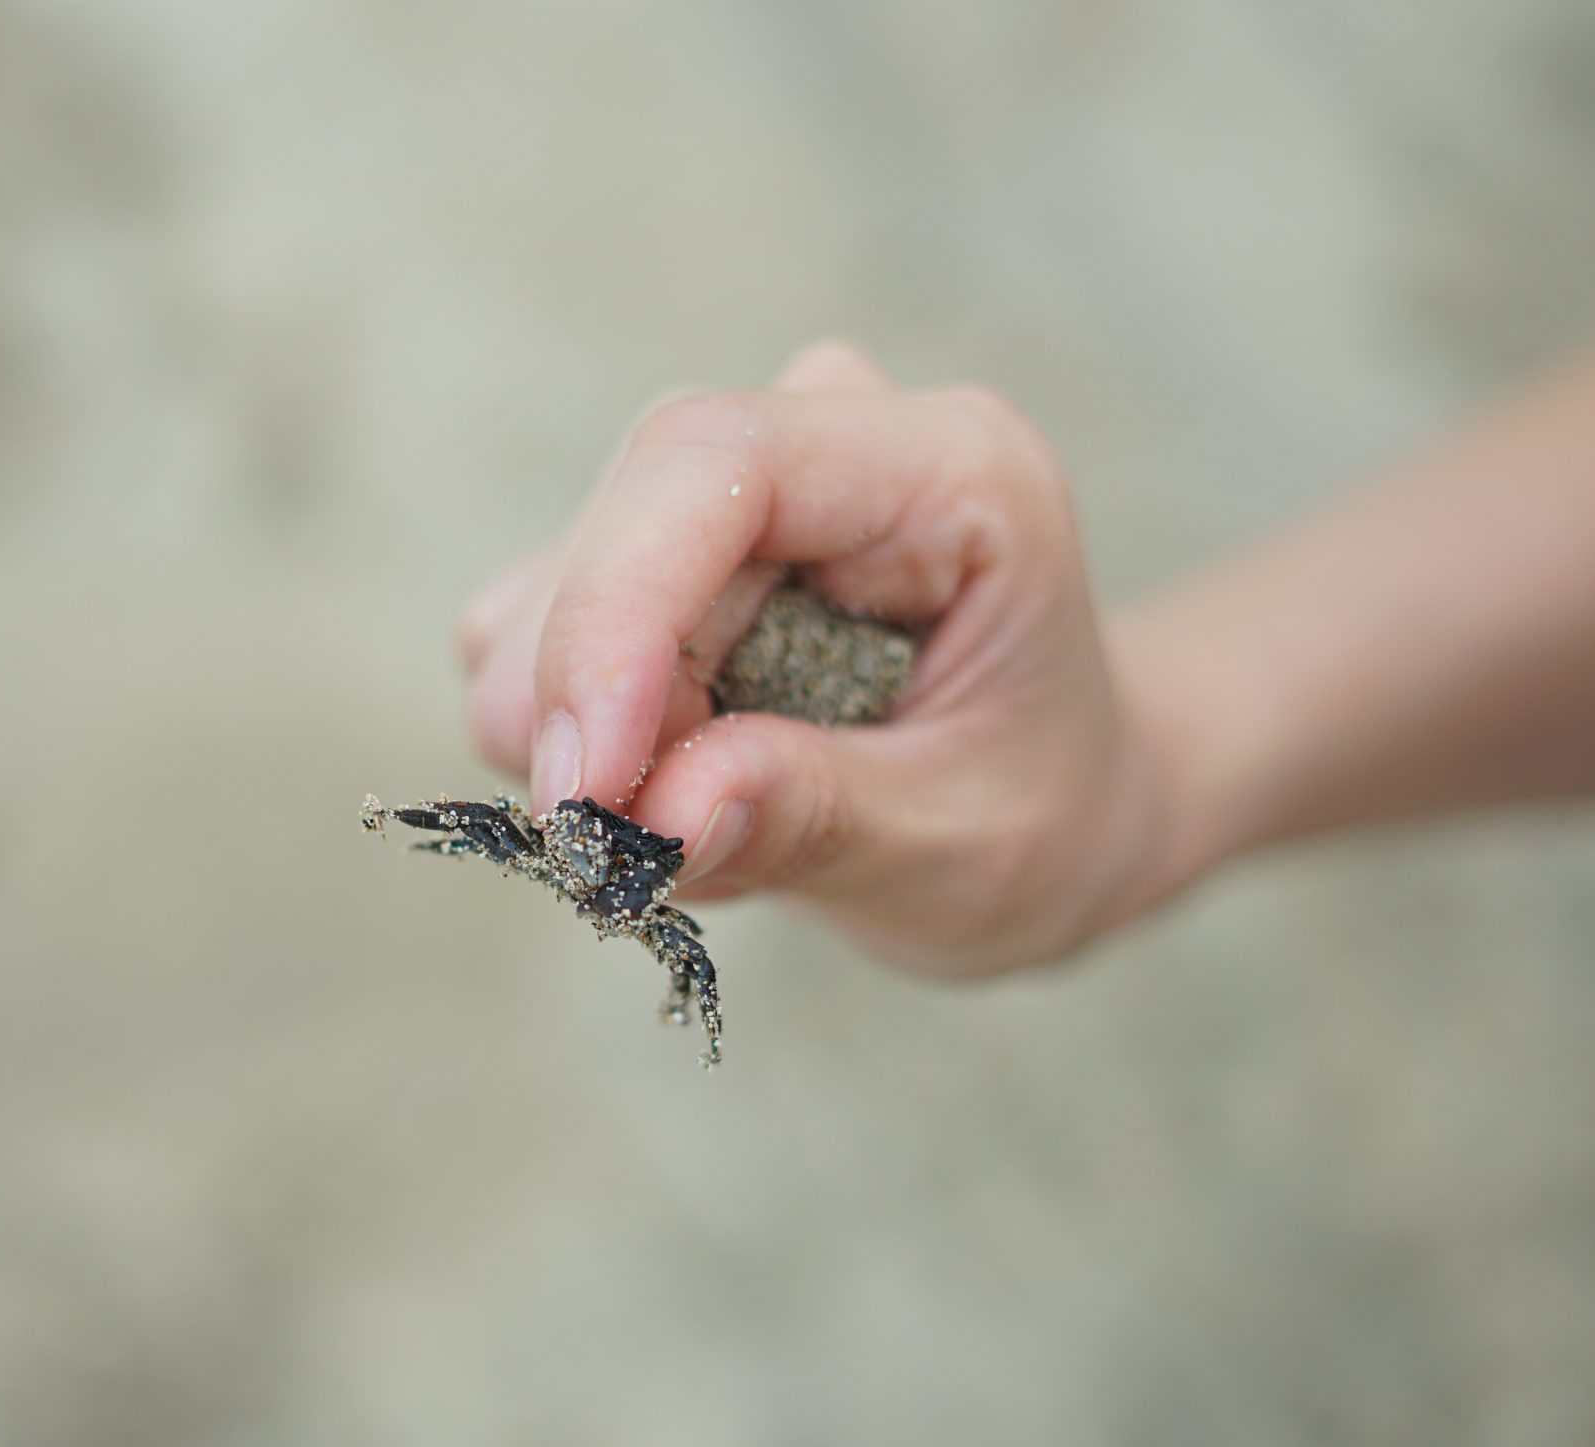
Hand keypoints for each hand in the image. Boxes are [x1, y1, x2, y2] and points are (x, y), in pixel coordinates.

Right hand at [454, 342, 1180, 975]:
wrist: (1058, 806)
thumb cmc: (1041, 812)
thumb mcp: (965, 845)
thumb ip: (817, 818)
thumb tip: (655, 818)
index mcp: (945, 466)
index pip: (716, 462)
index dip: (618, 611)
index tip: (586, 785)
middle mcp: (825, 435)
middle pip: (620, 529)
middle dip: (591, 709)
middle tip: (633, 862)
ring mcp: (729, 486)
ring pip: (551, 591)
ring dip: (588, 741)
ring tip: (714, 831)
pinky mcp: (654, 553)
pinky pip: (537, 637)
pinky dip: (581, 742)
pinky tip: (686, 787)